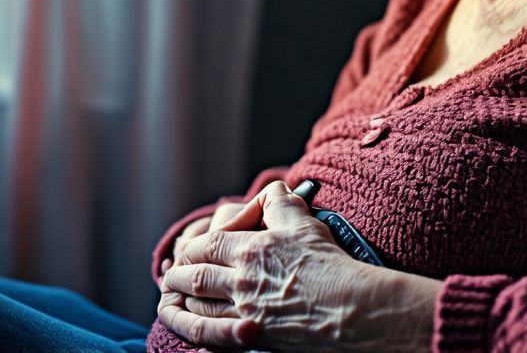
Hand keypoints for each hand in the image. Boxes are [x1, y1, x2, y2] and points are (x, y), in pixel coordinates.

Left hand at [158, 181, 439, 351]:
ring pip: (197, 303)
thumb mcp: (305, 222)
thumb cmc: (332, 265)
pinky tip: (180, 321)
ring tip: (171, 294)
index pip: (208, 243)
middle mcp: (242, 280)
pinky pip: (207, 333)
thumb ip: (280, 202)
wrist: (355, 309)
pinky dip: (187, 326)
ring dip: (179, 298)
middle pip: (195, 275)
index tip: (188, 249)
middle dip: (179, 273)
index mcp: (252, 249)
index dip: (193, 246)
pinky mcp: (251, 337)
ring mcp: (244, 311)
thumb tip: (272, 189)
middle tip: (173, 272)